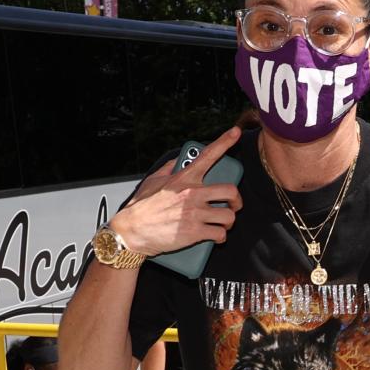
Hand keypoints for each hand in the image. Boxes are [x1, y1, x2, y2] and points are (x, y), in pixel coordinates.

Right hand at [113, 127, 242, 255]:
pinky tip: (215, 237)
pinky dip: (220, 237)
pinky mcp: (194, 232)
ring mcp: (195, 213)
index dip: (225, 141)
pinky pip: (219, 234)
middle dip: (236, 200)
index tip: (235, 132)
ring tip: (222, 224)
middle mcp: (192, 193)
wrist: (132, 230)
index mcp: (184, 178)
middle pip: (230, 191)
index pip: (208, 155)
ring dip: (228, 222)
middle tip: (233, 205)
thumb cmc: (141, 207)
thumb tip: (176, 161)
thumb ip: (168, 168)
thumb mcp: (153, 180)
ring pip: (229, 216)